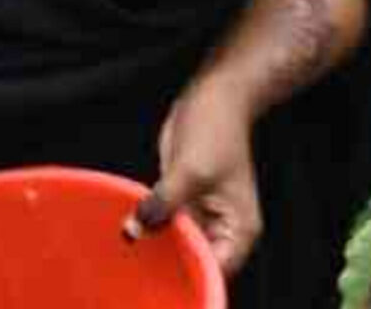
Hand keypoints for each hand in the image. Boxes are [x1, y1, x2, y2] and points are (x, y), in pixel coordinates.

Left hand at [122, 79, 261, 277]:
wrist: (214, 98)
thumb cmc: (215, 131)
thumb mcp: (188, 171)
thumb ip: (163, 204)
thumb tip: (135, 230)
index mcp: (239, 231)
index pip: (214, 269)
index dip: (187, 271)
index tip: (158, 266)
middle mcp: (223, 229)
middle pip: (195, 261)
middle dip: (168, 259)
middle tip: (137, 255)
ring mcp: (202, 216)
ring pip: (177, 243)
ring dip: (156, 243)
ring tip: (132, 240)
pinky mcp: (184, 202)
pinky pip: (166, 223)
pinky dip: (151, 225)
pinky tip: (131, 223)